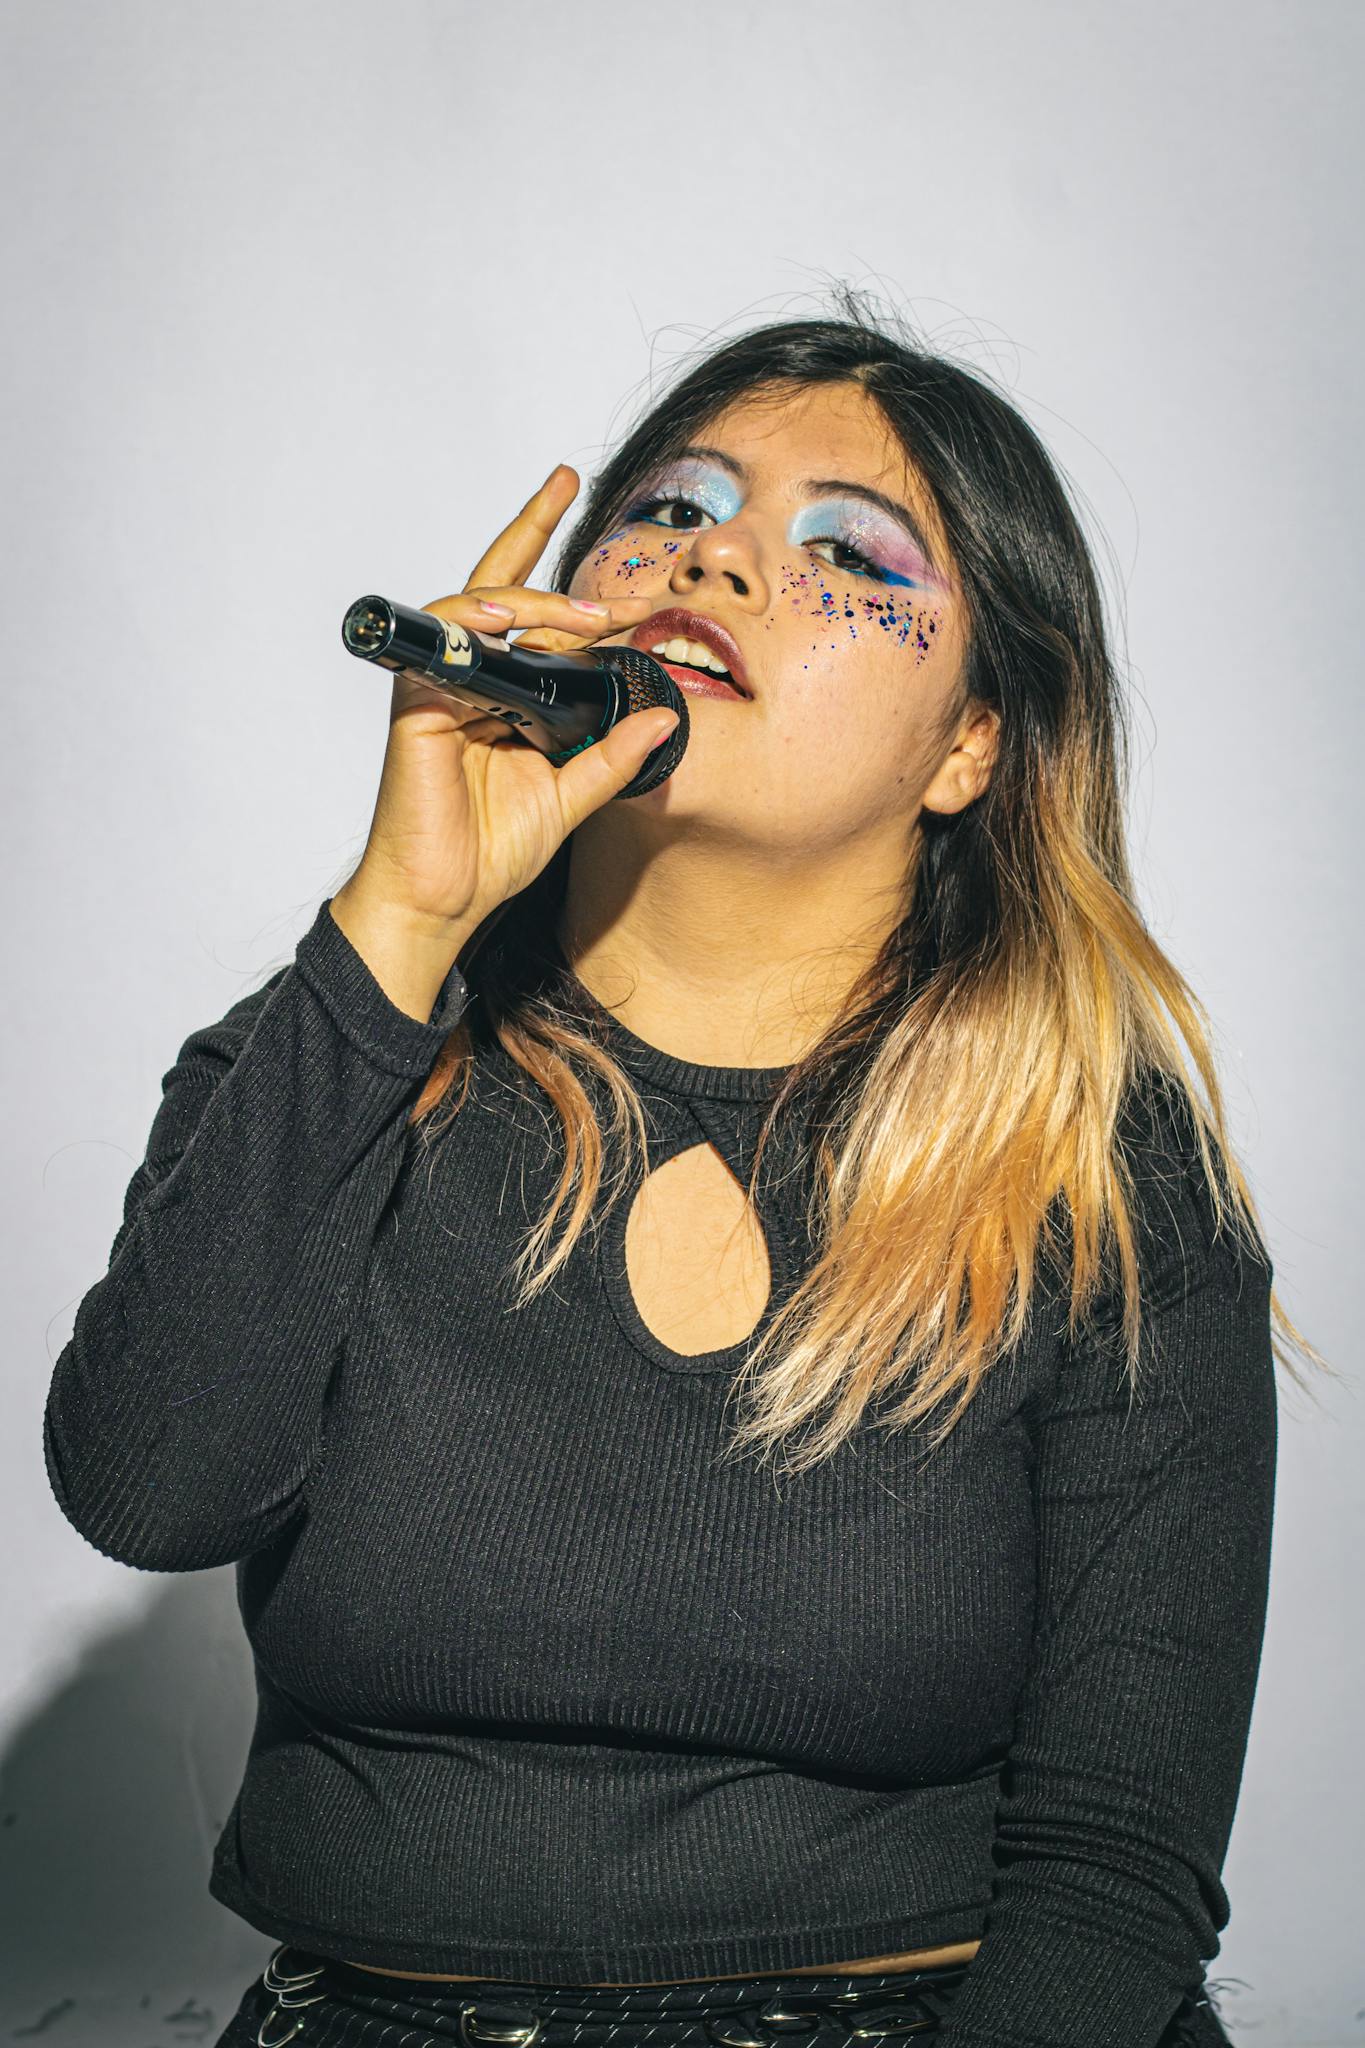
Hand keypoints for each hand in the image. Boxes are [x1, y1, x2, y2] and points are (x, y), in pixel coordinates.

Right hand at [340, 464, 670, 941]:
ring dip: (532, 599)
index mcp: (505, 693)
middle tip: (603, 551)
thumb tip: (666, 716)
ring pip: (477, 605)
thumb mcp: (573, 796)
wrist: (444, 899)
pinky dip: (470, 621)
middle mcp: (470, 677)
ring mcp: (439, 684)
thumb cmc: (490, 851)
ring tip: (586, 613)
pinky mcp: (415, 701)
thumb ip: (613, 756)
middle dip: (545, 544)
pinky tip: (505, 621)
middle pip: (500, 585)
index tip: (637, 594)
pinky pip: (439, 640)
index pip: (536, 619)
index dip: (580, 596)